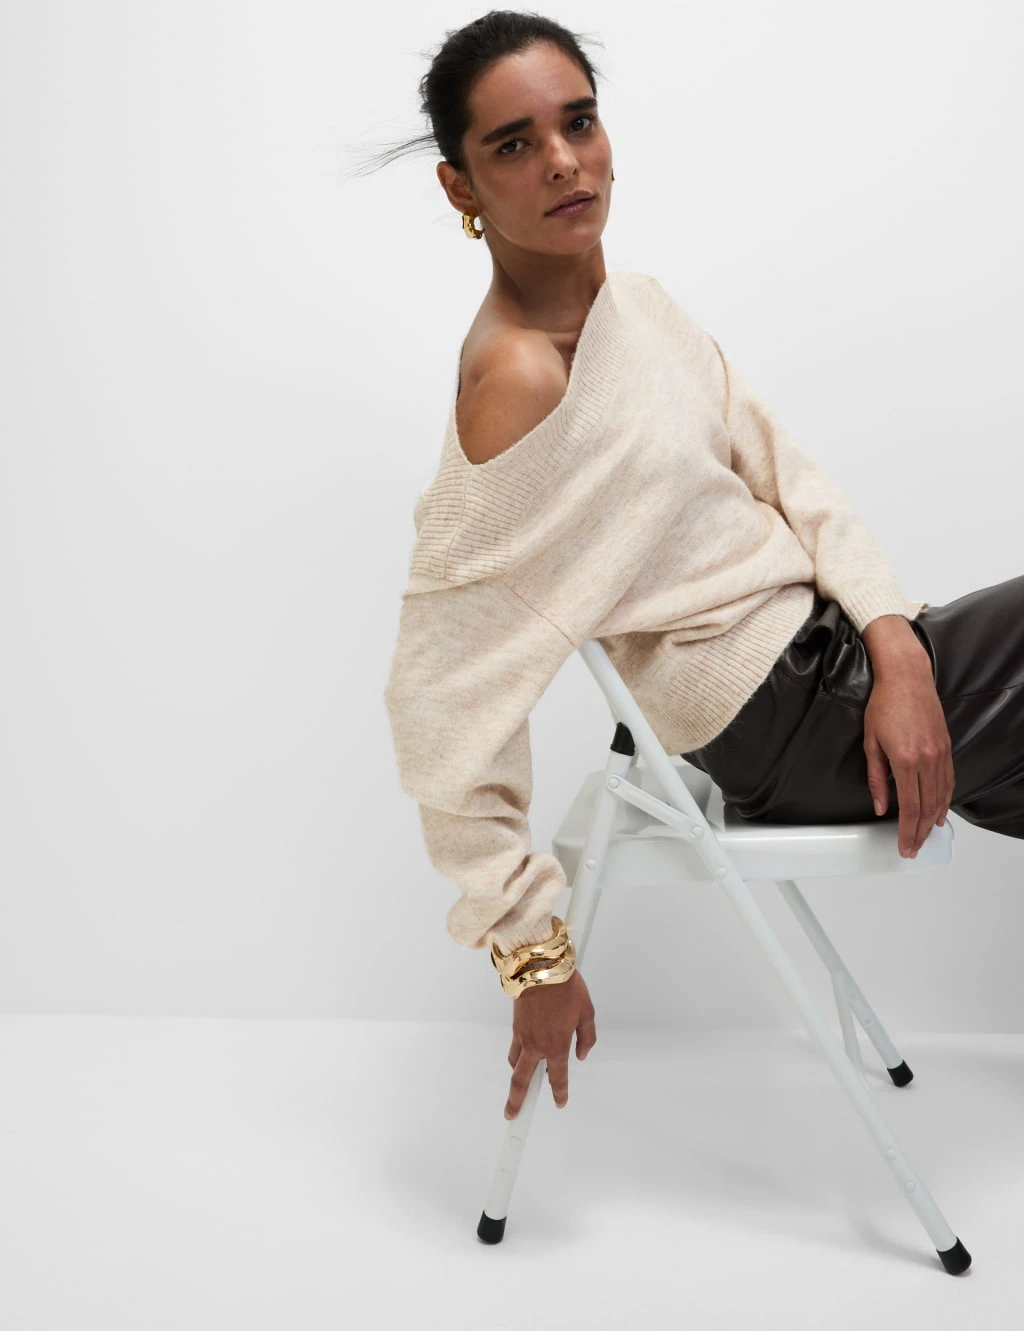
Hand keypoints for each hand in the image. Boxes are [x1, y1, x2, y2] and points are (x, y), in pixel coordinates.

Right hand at [505, 968, 595, 1118]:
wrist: (540, 967)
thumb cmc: (566, 988)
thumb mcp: (587, 1013)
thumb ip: (586, 1038)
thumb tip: (581, 1055)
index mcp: (556, 1046)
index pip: (557, 1078)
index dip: (559, 1093)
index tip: (559, 1103)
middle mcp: (536, 1045)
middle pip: (521, 1081)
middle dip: (516, 1101)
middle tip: (511, 1115)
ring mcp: (522, 1035)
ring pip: (515, 1063)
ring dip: (518, 1076)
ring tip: (519, 1086)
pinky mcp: (515, 1024)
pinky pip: (514, 1046)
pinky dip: (518, 1055)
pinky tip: (523, 1054)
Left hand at [863, 656, 954, 857]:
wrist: (906, 677)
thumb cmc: (884, 704)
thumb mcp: (871, 742)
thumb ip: (876, 778)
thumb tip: (881, 806)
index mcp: (905, 760)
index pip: (909, 807)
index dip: (906, 831)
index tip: (904, 846)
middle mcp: (927, 759)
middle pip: (927, 807)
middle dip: (919, 832)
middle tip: (912, 849)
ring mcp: (940, 753)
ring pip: (941, 797)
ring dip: (932, 820)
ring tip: (924, 837)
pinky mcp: (946, 747)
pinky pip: (948, 781)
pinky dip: (945, 800)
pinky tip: (939, 812)